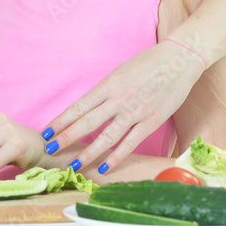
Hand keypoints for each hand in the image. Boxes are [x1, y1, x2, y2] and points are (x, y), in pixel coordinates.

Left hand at [42, 40, 204, 172]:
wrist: (178, 59)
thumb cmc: (148, 63)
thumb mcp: (120, 72)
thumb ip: (106, 91)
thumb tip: (90, 107)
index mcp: (108, 85)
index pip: (78, 106)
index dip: (61, 121)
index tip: (47, 132)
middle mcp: (118, 99)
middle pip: (87, 122)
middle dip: (66, 137)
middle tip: (50, 150)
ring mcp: (135, 111)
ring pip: (107, 137)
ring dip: (88, 152)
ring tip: (74, 164)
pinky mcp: (152, 121)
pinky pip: (131, 142)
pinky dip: (116, 156)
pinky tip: (104, 166)